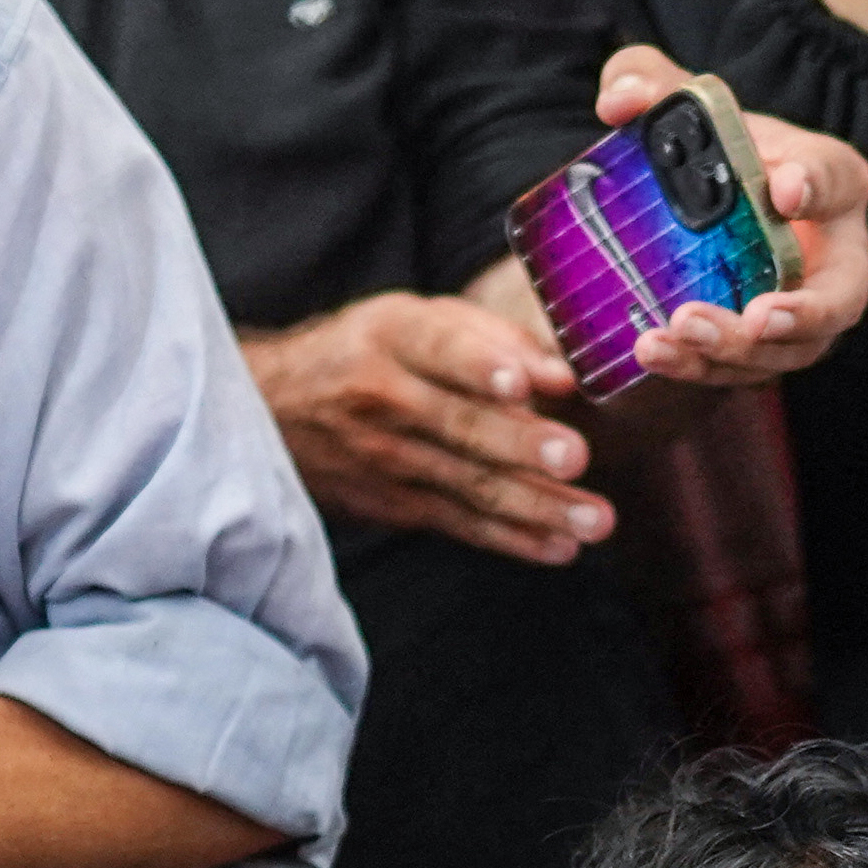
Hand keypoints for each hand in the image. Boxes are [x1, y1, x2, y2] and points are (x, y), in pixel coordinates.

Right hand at [243, 291, 612, 561]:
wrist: (274, 410)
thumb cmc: (370, 353)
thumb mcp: (413, 320)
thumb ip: (490, 337)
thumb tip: (561, 374)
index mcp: (391, 336)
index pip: (439, 347)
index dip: (482, 365)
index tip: (524, 383)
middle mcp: (383, 397)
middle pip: (459, 423)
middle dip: (519, 444)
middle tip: (575, 457)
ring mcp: (384, 458)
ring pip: (468, 483)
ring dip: (534, 505)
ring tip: (593, 521)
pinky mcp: (393, 504)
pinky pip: (460, 523)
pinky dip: (511, 539)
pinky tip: (559, 546)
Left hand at [600, 48, 867, 388]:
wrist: (711, 202)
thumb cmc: (717, 149)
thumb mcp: (687, 103)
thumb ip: (650, 81)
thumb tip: (618, 102)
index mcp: (832, 181)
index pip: (835, 179)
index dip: (816, 186)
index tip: (785, 188)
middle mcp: (835, 257)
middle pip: (837, 298)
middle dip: (800, 314)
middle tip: (753, 315)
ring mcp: (803, 313)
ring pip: (790, 350)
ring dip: (737, 352)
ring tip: (677, 334)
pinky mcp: (761, 349)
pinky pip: (741, 371)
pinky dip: (698, 368)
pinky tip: (652, 352)